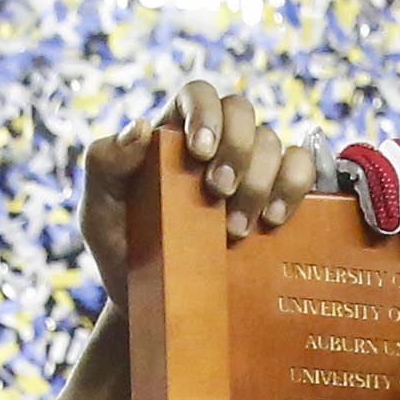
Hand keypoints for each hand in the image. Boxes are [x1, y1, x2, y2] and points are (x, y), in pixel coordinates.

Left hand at [79, 81, 316, 299]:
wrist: (157, 305)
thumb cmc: (123, 252)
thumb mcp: (97, 210)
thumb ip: (104, 164)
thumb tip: (138, 128)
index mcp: (172, 134)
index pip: (198, 94)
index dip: (206, 112)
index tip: (201, 151)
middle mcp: (217, 144)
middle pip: (242, 110)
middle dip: (236, 150)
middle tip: (218, 193)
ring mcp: (250, 170)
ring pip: (273, 142)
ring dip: (259, 181)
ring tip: (235, 230)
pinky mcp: (277, 199)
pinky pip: (301, 167)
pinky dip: (295, 184)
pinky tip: (274, 219)